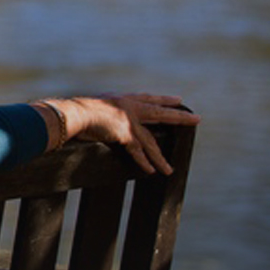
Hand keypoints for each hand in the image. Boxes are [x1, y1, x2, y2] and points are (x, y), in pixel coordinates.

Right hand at [49, 93, 199, 175]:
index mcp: (122, 99)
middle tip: (196, 119)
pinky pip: (138, 151)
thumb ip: (100, 113)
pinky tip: (152, 171)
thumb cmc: (75, 112)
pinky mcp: (126, 133)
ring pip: (150, 141)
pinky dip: (145, 162)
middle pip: (160, 113)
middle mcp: (129, 107)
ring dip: (160, 157)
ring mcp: (129, 120)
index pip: (147, 98)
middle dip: (179, 117)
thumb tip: (94, 119)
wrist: (73, 114)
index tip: (177, 100)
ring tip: (169, 169)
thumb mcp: (91, 107)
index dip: (163, 100)